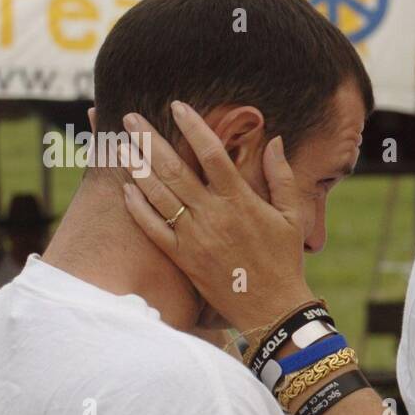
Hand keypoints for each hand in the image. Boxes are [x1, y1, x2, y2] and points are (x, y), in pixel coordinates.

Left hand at [121, 102, 313, 332]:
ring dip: (137, 168)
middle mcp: (214, 215)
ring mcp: (195, 237)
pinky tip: (126, 190)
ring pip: (159, 195)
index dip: (193, 127)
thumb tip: (273, 140)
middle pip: (175, 169)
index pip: (213, 154)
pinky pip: (154, 229)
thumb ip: (282, 177)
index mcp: (241, 201)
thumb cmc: (285, 260)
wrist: (273, 309)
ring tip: (121, 145)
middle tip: (131, 117)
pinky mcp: (184, 259)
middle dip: (150, 139)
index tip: (177, 105)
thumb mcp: (293, 216)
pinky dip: (139, 209)